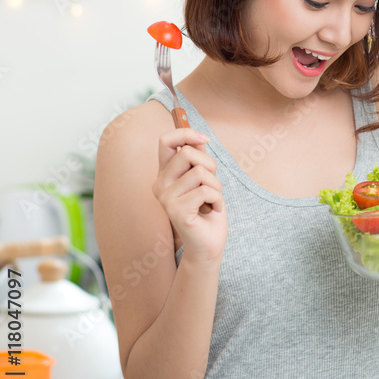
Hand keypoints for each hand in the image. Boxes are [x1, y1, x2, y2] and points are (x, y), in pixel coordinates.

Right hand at [153, 128, 227, 263]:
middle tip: (212, 184)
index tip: (204, 139)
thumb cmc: (207, 210)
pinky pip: (206, 191)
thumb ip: (199, 160)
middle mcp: (160, 185)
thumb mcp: (205, 179)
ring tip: (212, 200)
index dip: (186, 133)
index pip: (165, 141)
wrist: (208, 244)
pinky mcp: (176, 211)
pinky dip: (218, 199)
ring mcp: (166, 198)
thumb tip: (199, 138)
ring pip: (200, 172)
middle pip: (187, 153)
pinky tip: (212, 210)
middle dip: (209, 164)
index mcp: (164, 174)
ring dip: (216, 186)